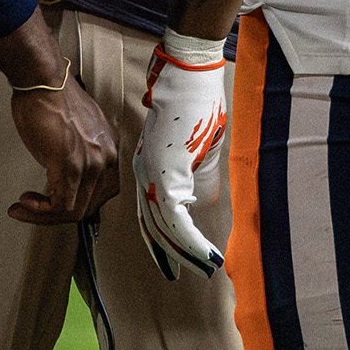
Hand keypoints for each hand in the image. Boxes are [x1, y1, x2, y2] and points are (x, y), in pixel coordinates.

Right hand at [3, 67, 120, 226]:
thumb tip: (65, 175)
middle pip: (88, 206)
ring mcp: (91, 164)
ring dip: (43, 215)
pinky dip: (40, 210)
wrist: (43, 81)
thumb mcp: (74, 131)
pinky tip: (26, 202)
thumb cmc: (51, 98)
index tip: (53, 204)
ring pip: (73, 210)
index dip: (75, 204)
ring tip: (23, 208)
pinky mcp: (70, 167)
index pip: (100, 193)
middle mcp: (106, 159)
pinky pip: (60, 205)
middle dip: (56, 215)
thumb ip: (78, 154)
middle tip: (33, 210)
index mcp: (109, 149)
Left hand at [135, 31, 227, 277]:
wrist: (187, 75)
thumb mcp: (191, 141)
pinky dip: (191, 240)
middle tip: (178, 274)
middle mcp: (145, 173)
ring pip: (164, 226)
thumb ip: (189, 166)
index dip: (159, 236)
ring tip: (201, 270)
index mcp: (148, 165)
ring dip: (185, 252)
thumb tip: (197, 188)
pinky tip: (205, 255)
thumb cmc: (193, 101)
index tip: (169, 255)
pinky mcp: (165, 173)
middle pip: (152, 223)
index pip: (149, 210)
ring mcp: (153, 174)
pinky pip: (175, 217)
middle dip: (167, 252)